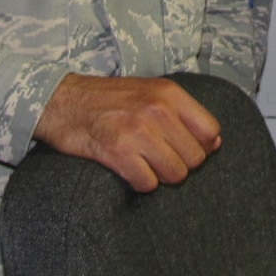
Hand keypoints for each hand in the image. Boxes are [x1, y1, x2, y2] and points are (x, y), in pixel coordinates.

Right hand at [33, 74, 221, 191]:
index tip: (183, 148)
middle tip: (158, 157)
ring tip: (143, 163)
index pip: (211, 132)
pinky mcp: (117, 152)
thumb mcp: (149, 92)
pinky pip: (147, 183)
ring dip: (160, 175)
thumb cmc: (107, 100)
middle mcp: (157, 110)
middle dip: (180, 164)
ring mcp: (138, 131)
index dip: (201, 147)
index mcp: (169, 93)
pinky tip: (128, 169)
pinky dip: (139, 182)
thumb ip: (182, 113)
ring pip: (175, 174)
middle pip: (195, 158)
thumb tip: (215, 143)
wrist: (61, 101)